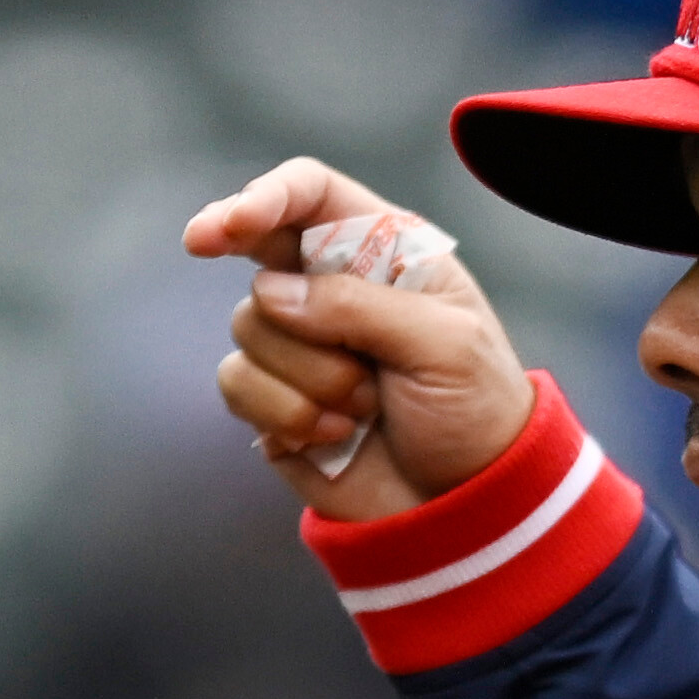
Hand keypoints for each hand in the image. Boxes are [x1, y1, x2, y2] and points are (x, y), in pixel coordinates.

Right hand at [182, 156, 540, 518]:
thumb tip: (270, 293)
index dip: (262, 198)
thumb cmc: (474, 409)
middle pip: (261, 263)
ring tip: (366, 409)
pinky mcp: (274, 399)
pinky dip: (285, 415)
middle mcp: (331, 286)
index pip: (309, 193)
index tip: (224, 230)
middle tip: (364, 372)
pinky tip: (337, 435)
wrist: (464, 505)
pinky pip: (237, 386)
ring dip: (308, 381)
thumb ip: (360, 306)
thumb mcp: (444, 345)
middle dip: (295, 322)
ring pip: (246, 329)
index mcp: (383, 249)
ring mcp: (298, 343)